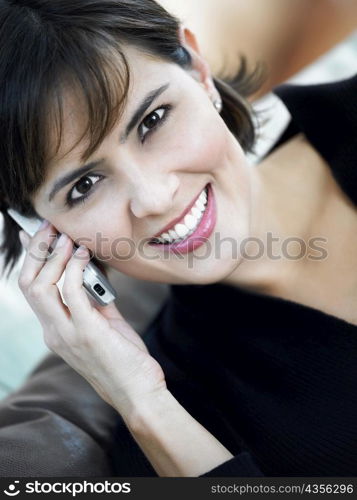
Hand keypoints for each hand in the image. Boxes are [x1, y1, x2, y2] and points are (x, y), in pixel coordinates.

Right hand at [17, 222, 166, 417]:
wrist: (137, 393)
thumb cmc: (123, 360)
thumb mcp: (103, 326)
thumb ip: (92, 301)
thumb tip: (89, 272)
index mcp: (56, 330)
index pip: (31, 290)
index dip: (31, 260)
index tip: (36, 236)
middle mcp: (54, 332)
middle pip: (29, 284)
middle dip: (38, 251)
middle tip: (51, 228)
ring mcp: (67, 334)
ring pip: (42, 286)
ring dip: (54, 256)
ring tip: (67, 237)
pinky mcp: (87, 332)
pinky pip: (71, 292)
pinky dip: (75, 269)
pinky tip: (83, 255)